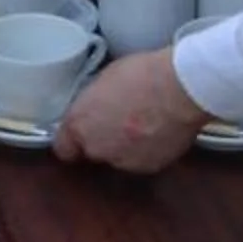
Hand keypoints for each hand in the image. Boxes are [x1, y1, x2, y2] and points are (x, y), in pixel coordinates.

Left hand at [50, 50, 208, 173]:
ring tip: (145, 123)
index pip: (64, 148)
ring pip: (119, 157)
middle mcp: (96, 148)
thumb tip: (97, 109)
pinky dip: (149, 150)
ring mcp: (123, 161)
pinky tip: (160, 131)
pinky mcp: (150, 167)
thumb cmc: (141, 74)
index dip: (73, 140)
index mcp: (79, 124)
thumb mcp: (104, 80)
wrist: (179, 89)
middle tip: (121, 118)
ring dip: (127, 146)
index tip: (84, 131)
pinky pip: (143, 159)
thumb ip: (93, 104)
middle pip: (93, 151)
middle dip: (104, 138)